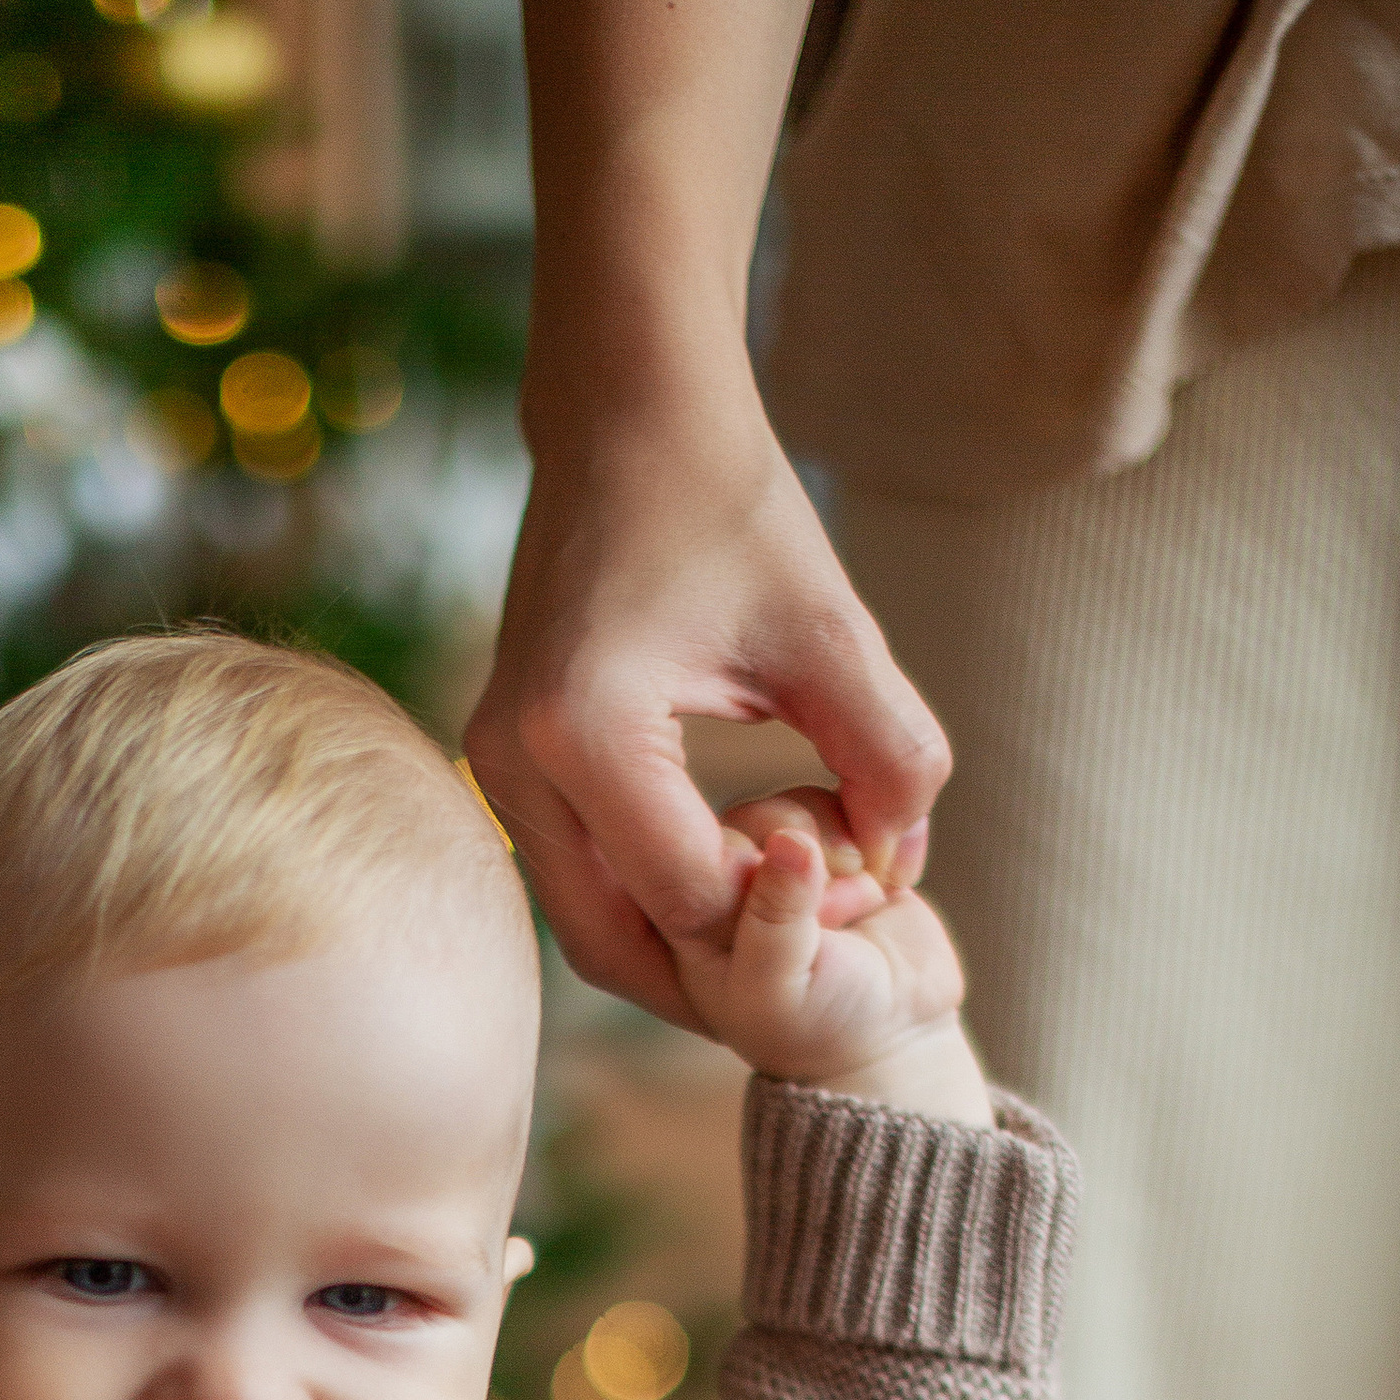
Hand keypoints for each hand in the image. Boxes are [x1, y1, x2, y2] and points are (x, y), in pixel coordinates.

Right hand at [464, 389, 950, 1020]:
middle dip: (714, 978)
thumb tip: (905, 865)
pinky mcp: (502, 762)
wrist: (626, 420)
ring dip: (676, 953)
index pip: (689, 895)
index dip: (787, 914)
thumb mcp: (835, 630)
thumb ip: (891, 754)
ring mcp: (494, 769)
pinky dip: (645, 907)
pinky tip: (725, 889)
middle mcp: (514, 765)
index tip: (864, 884)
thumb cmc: (730, 506)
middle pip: (611, 947)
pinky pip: (574, 879)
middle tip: (811, 979)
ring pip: (584, 927)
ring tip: (774, 942)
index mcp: (583, 731)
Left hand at [663, 790, 991, 1121]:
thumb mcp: (778, 992)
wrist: (893, 1029)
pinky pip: (861, 794)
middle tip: (833, 920)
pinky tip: (888, 885)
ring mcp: (781, 850)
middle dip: (810, 862)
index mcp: (686, 913)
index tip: (798, 928)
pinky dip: (886, 836)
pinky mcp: (838, 832)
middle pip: (758, 819)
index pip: (700, 854)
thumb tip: (790, 840)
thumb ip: (774, 923)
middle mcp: (726, 874)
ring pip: (806, 806)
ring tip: (861, 905)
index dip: (757, 879)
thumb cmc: (815, 1027)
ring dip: (847, 850)